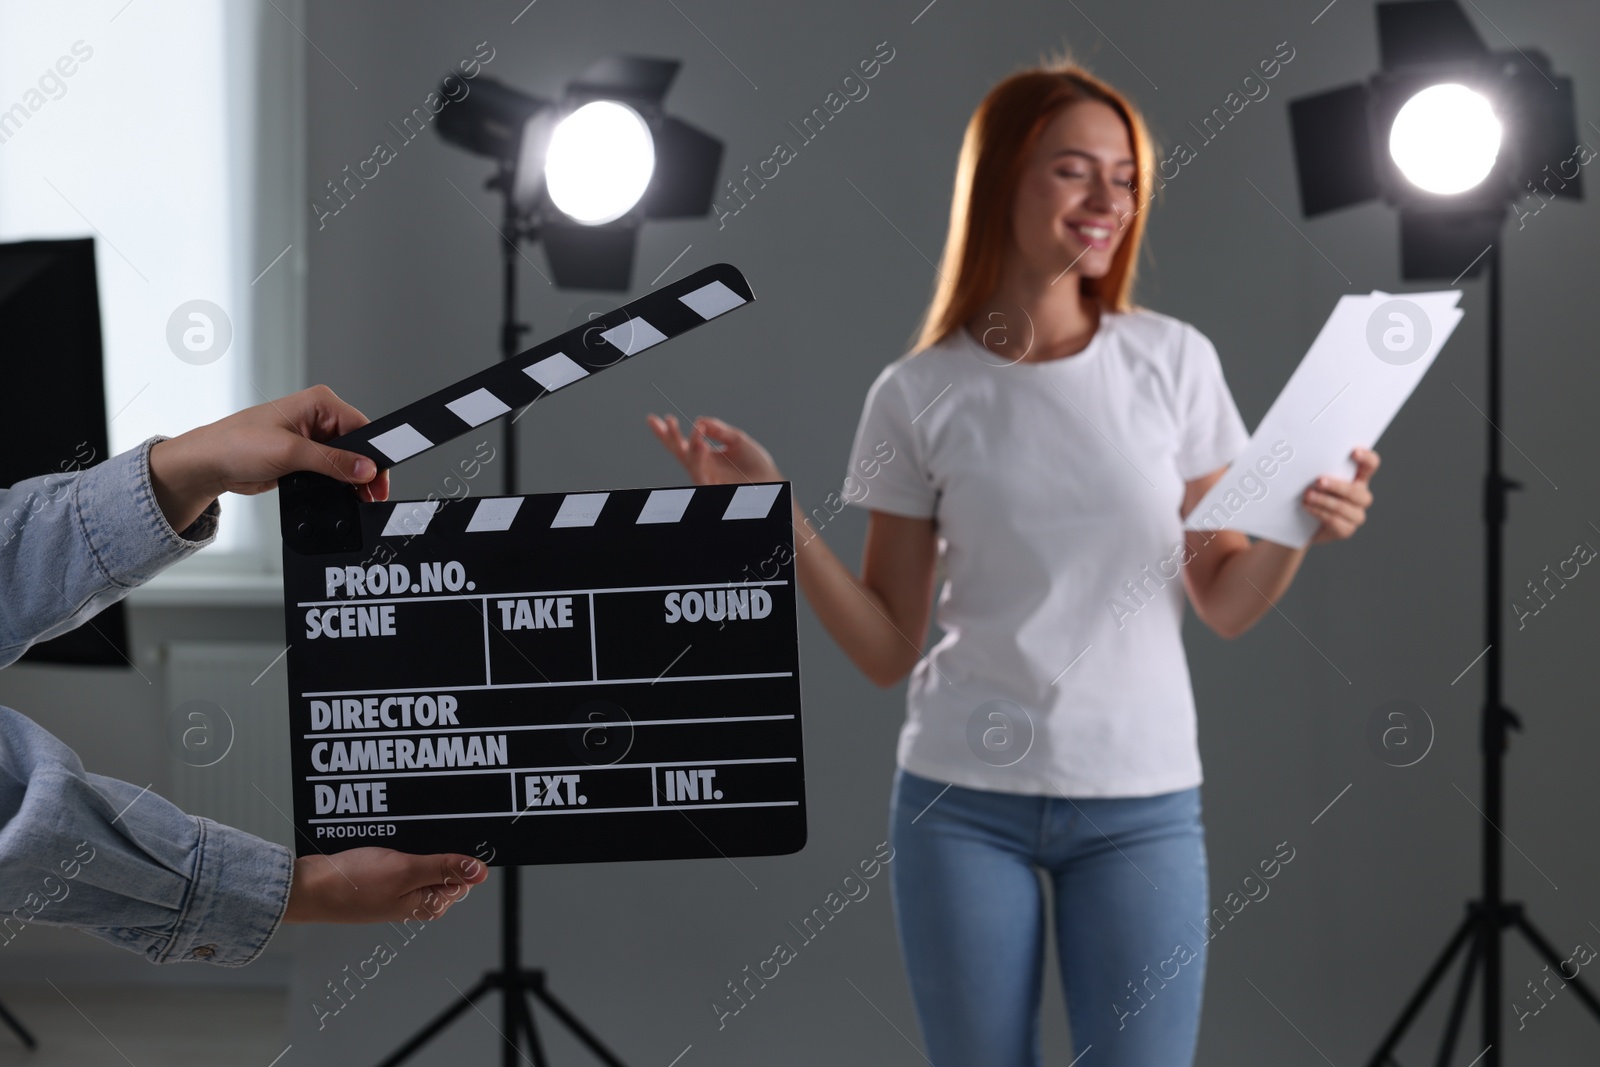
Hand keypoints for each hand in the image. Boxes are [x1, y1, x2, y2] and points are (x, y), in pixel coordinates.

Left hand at [149, 385, 389, 532]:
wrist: (208, 465)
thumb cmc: (236, 444)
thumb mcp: (290, 452)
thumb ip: (332, 461)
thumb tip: (365, 469)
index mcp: (319, 403)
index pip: (362, 427)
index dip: (374, 454)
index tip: (380, 478)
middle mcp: (318, 418)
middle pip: (358, 446)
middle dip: (364, 471)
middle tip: (370, 495)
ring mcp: (312, 438)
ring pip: (347, 461)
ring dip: (351, 480)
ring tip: (355, 498)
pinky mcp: (305, 457)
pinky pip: (332, 472)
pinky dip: (337, 485)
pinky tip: (339, 496)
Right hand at [282, 848, 488, 923]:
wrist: (308, 886)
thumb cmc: (351, 886)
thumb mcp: (405, 872)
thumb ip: (444, 869)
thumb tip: (480, 871)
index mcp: (430, 902)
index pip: (464, 873)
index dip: (461, 850)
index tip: (455, 829)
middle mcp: (417, 896)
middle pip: (444, 861)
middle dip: (436, 841)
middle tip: (417, 830)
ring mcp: (399, 885)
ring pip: (421, 853)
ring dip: (416, 838)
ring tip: (398, 831)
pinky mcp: (382, 874)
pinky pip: (401, 852)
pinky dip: (398, 840)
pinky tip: (388, 833)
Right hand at [645, 413, 781, 484]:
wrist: (770, 481)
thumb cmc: (754, 463)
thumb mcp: (736, 439)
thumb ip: (719, 430)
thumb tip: (700, 420)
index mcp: (704, 454)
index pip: (682, 442)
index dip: (667, 432)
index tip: (656, 418)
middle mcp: (701, 466)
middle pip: (679, 451)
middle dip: (670, 437)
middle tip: (668, 421)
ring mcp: (706, 477)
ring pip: (690, 462)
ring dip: (691, 445)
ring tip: (698, 432)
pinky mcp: (712, 487)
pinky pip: (701, 474)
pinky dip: (699, 460)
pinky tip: (701, 446)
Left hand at [1303, 446, 1378, 543]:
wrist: (1297, 521)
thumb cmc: (1305, 491)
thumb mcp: (1311, 477)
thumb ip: (1316, 466)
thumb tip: (1305, 453)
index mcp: (1357, 478)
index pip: (1370, 465)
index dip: (1367, 458)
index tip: (1353, 452)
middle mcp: (1360, 496)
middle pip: (1356, 491)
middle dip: (1337, 486)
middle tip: (1319, 481)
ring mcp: (1355, 515)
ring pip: (1343, 508)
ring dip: (1324, 501)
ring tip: (1307, 496)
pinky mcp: (1345, 530)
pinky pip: (1335, 522)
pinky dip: (1319, 513)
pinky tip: (1308, 508)